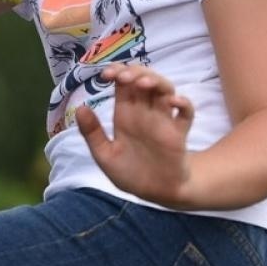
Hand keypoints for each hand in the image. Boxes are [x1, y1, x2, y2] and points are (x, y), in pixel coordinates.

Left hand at [75, 64, 194, 207]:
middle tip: (124, 77)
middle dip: (135, 72)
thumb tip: (80, 108)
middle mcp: (145, 112)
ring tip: (143, 84)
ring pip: (165, 90)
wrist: (154, 193)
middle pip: (144, 80)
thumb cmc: (130, 173)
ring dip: (156, 81)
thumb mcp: (105, 156)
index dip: (117, 73)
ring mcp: (164, 120)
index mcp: (125, 114)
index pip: (123, 84)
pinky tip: (173, 103)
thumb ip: (93, 133)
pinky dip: (183, 104)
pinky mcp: (179, 133)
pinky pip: (186, 113)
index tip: (107, 74)